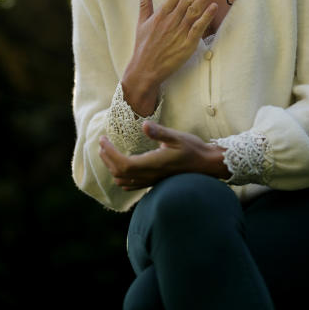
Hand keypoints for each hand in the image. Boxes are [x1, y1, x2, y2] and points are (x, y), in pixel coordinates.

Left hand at [99, 122, 228, 190]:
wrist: (206, 165)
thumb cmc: (193, 149)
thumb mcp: (177, 137)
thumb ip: (160, 132)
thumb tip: (144, 125)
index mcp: (152, 164)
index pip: (123, 164)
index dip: (109, 153)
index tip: (103, 139)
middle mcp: (149, 176)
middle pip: (119, 173)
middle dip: (106, 158)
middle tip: (102, 143)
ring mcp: (151, 181)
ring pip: (123, 181)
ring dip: (112, 167)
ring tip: (108, 153)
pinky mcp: (154, 181)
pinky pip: (131, 184)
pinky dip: (121, 176)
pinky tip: (122, 166)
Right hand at [121, 0, 217, 114]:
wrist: (144, 70)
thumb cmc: (143, 46)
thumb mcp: (141, 22)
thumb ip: (144, 2)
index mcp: (161, 14)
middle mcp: (171, 20)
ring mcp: (179, 32)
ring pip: (194, 10)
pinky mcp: (187, 45)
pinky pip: (198, 28)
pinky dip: (206, 17)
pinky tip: (214, 6)